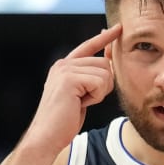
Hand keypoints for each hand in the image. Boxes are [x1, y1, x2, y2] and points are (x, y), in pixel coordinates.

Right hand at [28, 25, 120, 152]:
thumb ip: (91, 79)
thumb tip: (108, 63)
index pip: (88, 47)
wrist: (46, 136)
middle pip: (104, 63)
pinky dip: (96, 97)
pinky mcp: (69, 78)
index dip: (104, 39)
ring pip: (105, 73)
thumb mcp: (80, 96)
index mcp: (64, 67)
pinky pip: (100, 82)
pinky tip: (80, 104)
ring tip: (81, 103)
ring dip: (99, 93)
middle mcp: (63, 64)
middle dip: (103, 86)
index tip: (117, 28)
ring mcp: (65, 69)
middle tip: (85, 100)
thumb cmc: (64, 121)